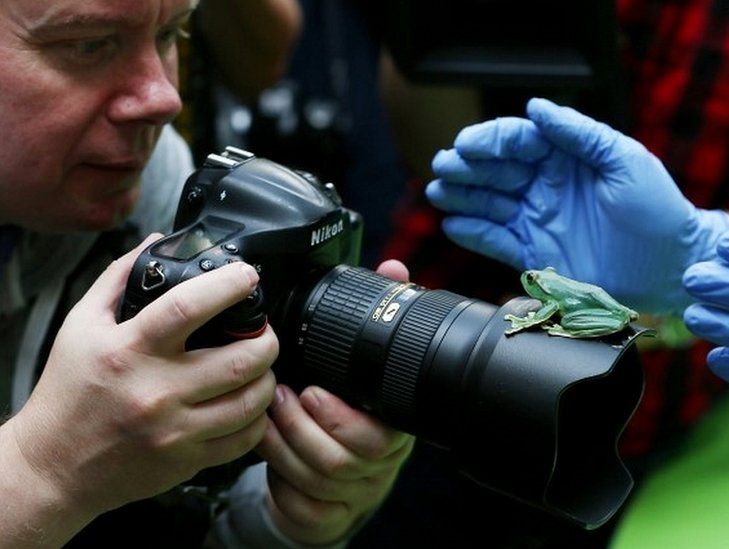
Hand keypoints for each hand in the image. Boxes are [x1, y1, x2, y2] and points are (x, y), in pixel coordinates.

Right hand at [3, 235, 277, 522]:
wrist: (51, 467)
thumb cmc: (68, 394)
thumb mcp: (82, 327)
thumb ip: (119, 278)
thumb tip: (155, 241)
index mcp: (129, 350)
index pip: (188, 307)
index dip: (228, 285)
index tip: (246, 276)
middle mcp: (155, 390)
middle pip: (240, 359)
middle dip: (267, 339)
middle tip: (265, 332)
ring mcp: (174, 430)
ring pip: (251, 401)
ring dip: (268, 378)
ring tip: (261, 366)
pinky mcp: (186, 460)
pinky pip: (243, 439)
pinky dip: (258, 418)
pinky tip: (249, 404)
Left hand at [257, 259, 414, 543]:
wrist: (336, 467)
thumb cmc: (346, 409)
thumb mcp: (360, 362)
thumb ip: (375, 315)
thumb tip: (393, 269)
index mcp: (392, 424)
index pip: (383, 431)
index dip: (344, 416)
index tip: (312, 390)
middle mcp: (378, 463)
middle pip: (349, 458)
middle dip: (305, 427)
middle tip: (279, 397)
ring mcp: (353, 493)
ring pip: (321, 480)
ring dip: (285, 446)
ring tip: (264, 415)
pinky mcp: (325, 515)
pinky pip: (306, 509)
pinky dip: (279, 481)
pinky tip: (263, 449)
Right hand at [426, 97, 728, 313]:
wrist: (672, 266)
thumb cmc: (657, 208)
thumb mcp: (623, 159)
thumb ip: (579, 133)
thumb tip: (536, 107)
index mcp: (566, 157)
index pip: (518, 141)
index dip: (490, 140)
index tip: (469, 145)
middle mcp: (546, 186)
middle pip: (495, 170)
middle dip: (466, 166)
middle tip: (444, 166)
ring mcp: (538, 220)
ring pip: (489, 203)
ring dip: (462, 196)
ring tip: (439, 193)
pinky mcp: (535, 254)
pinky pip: (496, 241)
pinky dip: (474, 233)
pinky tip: (454, 224)